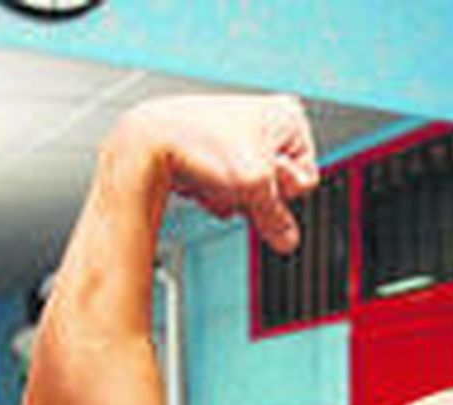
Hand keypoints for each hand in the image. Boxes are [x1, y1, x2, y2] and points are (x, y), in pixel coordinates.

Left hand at [127, 94, 318, 253]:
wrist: (146, 143)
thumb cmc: (198, 145)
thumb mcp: (252, 188)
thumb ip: (277, 220)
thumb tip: (288, 240)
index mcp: (286, 115)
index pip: (306, 178)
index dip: (281, 190)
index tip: (259, 183)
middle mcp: (264, 121)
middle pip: (277, 184)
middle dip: (255, 194)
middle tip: (236, 187)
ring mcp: (237, 136)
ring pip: (251, 188)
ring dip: (233, 195)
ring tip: (214, 183)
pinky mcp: (215, 151)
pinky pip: (227, 185)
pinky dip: (216, 190)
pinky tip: (202, 186)